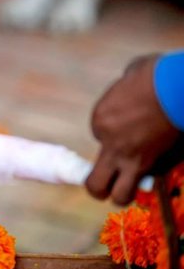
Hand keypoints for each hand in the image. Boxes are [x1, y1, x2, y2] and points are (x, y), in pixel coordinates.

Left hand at [86, 54, 180, 204]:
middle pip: (94, 183)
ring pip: (119, 194)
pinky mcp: (153, 164)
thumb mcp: (129, 77)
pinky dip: (151, 182)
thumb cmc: (154, 74)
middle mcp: (109, 144)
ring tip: (129, 190)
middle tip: (108, 185)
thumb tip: (132, 86)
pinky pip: (148, 183)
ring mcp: (130, 158)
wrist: (174, 86)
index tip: (129, 128)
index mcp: (99, 119)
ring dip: (123, 194)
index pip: (100, 137)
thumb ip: (126, 91)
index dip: (113, 135)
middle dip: (99, 189)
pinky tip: (155, 174)